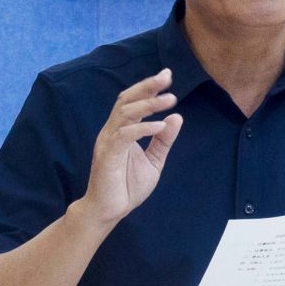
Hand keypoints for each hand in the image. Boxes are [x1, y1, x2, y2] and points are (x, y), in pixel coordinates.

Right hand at [77, 69, 183, 226]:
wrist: (109, 211)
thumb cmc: (127, 187)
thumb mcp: (153, 161)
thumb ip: (163, 140)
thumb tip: (176, 117)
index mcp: (122, 130)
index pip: (133, 101)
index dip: (149, 87)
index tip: (167, 75)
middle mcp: (113, 131)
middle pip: (127, 100)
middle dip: (147, 86)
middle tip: (167, 77)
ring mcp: (108, 142)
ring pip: (125, 113)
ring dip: (149, 104)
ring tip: (171, 100)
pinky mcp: (107, 155)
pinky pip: (124, 136)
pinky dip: (143, 128)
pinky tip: (160, 126)